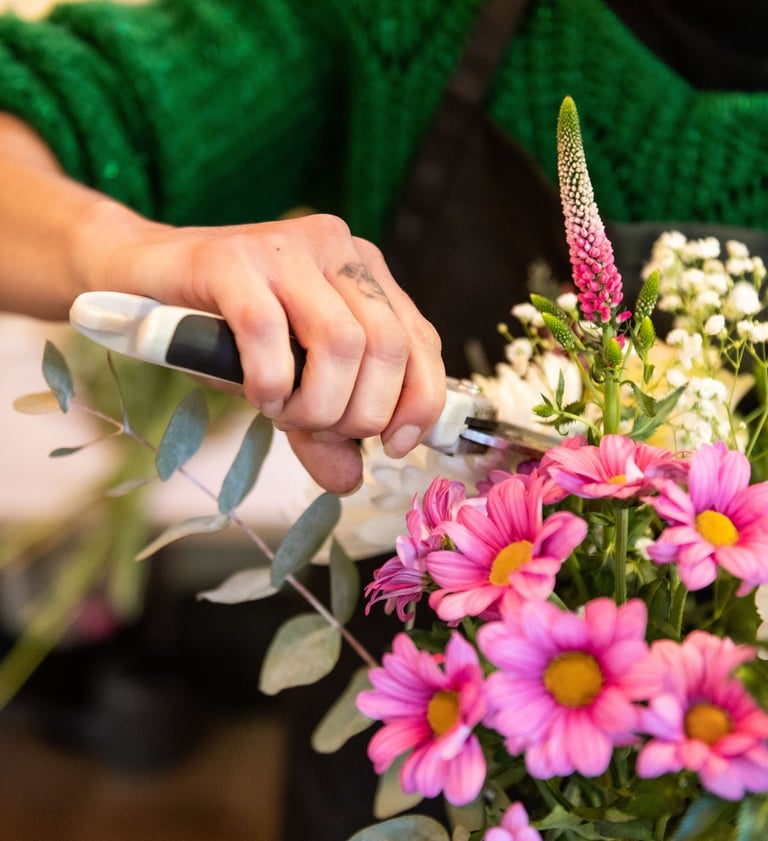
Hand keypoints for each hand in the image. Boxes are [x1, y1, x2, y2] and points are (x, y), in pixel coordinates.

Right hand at [78, 209, 445, 493]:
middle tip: (318, 429)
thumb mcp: (290, 384)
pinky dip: (270, 382)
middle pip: (386, 346)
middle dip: (360, 412)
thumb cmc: (226, 330)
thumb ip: (323, 429)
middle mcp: (337, 249)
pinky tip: (258, 395)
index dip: (418, 402)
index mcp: (366, 273)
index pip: (420, 341)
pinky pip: (268, 332)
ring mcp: (286, 248)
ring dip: (316, 403)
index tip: (392, 446)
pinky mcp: (231, 258)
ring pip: (339, 343)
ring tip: (283, 414)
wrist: (143, 275)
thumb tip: (349, 481)